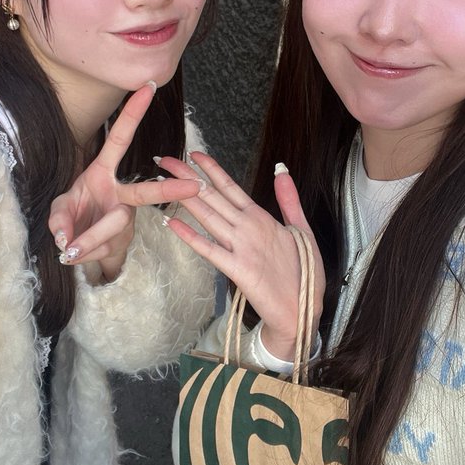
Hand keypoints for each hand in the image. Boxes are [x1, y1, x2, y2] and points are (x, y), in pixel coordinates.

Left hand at [48, 83, 200, 282]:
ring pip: (113, 226)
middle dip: (167, 190)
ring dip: (86, 239)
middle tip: (194, 187)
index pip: (120, 140)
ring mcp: (124, 219)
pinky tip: (75, 253)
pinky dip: (81, 253)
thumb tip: (65, 240)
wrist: (79, 247)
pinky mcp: (122, 242)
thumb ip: (58, 220)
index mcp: (102, 172)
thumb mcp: (58, 212)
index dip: (133, 114)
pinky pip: (101, 249)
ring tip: (68, 250)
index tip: (148, 87)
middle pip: (144, 192)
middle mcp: (119, 193)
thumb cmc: (73, 217)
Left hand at [157, 152, 323, 360]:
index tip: (191, 153)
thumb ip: (289, 199)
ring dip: (182, 197)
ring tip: (161, 182)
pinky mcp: (237, 269)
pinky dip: (190, 236)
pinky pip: (208, 250)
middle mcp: (248, 227)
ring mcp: (241, 247)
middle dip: (185, 176)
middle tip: (163, 159)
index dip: (210, 168)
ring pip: (207, 216)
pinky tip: (172, 222)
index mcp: (261, 217)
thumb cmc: (302, 273)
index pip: (230, 186)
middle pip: (212, 195)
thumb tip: (282, 170)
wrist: (302, 311)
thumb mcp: (301, 229)